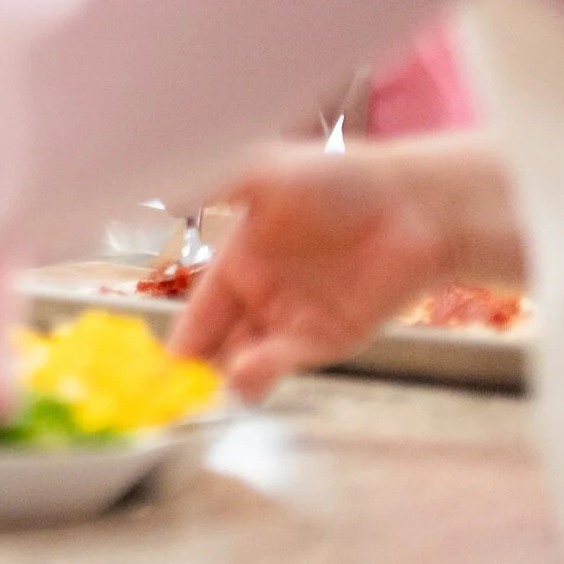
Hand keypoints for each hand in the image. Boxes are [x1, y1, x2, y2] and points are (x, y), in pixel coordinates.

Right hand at [170, 144, 460, 400]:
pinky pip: (289, 359)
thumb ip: (213, 182)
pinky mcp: (332, 339)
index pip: (198, 313)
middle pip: (218, 346)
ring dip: (227, 374)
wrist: (411, 204)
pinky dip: (264, 371)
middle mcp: (262, 298)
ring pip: (249, 359)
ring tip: (210, 382)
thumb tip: (162, 193)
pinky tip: (246, 374)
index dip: (177, 339)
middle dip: (195, 372)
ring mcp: (296, 322)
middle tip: (171, 393)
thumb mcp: (263, 171)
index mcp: (238, 262)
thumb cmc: (336, 179)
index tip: (152, 367)